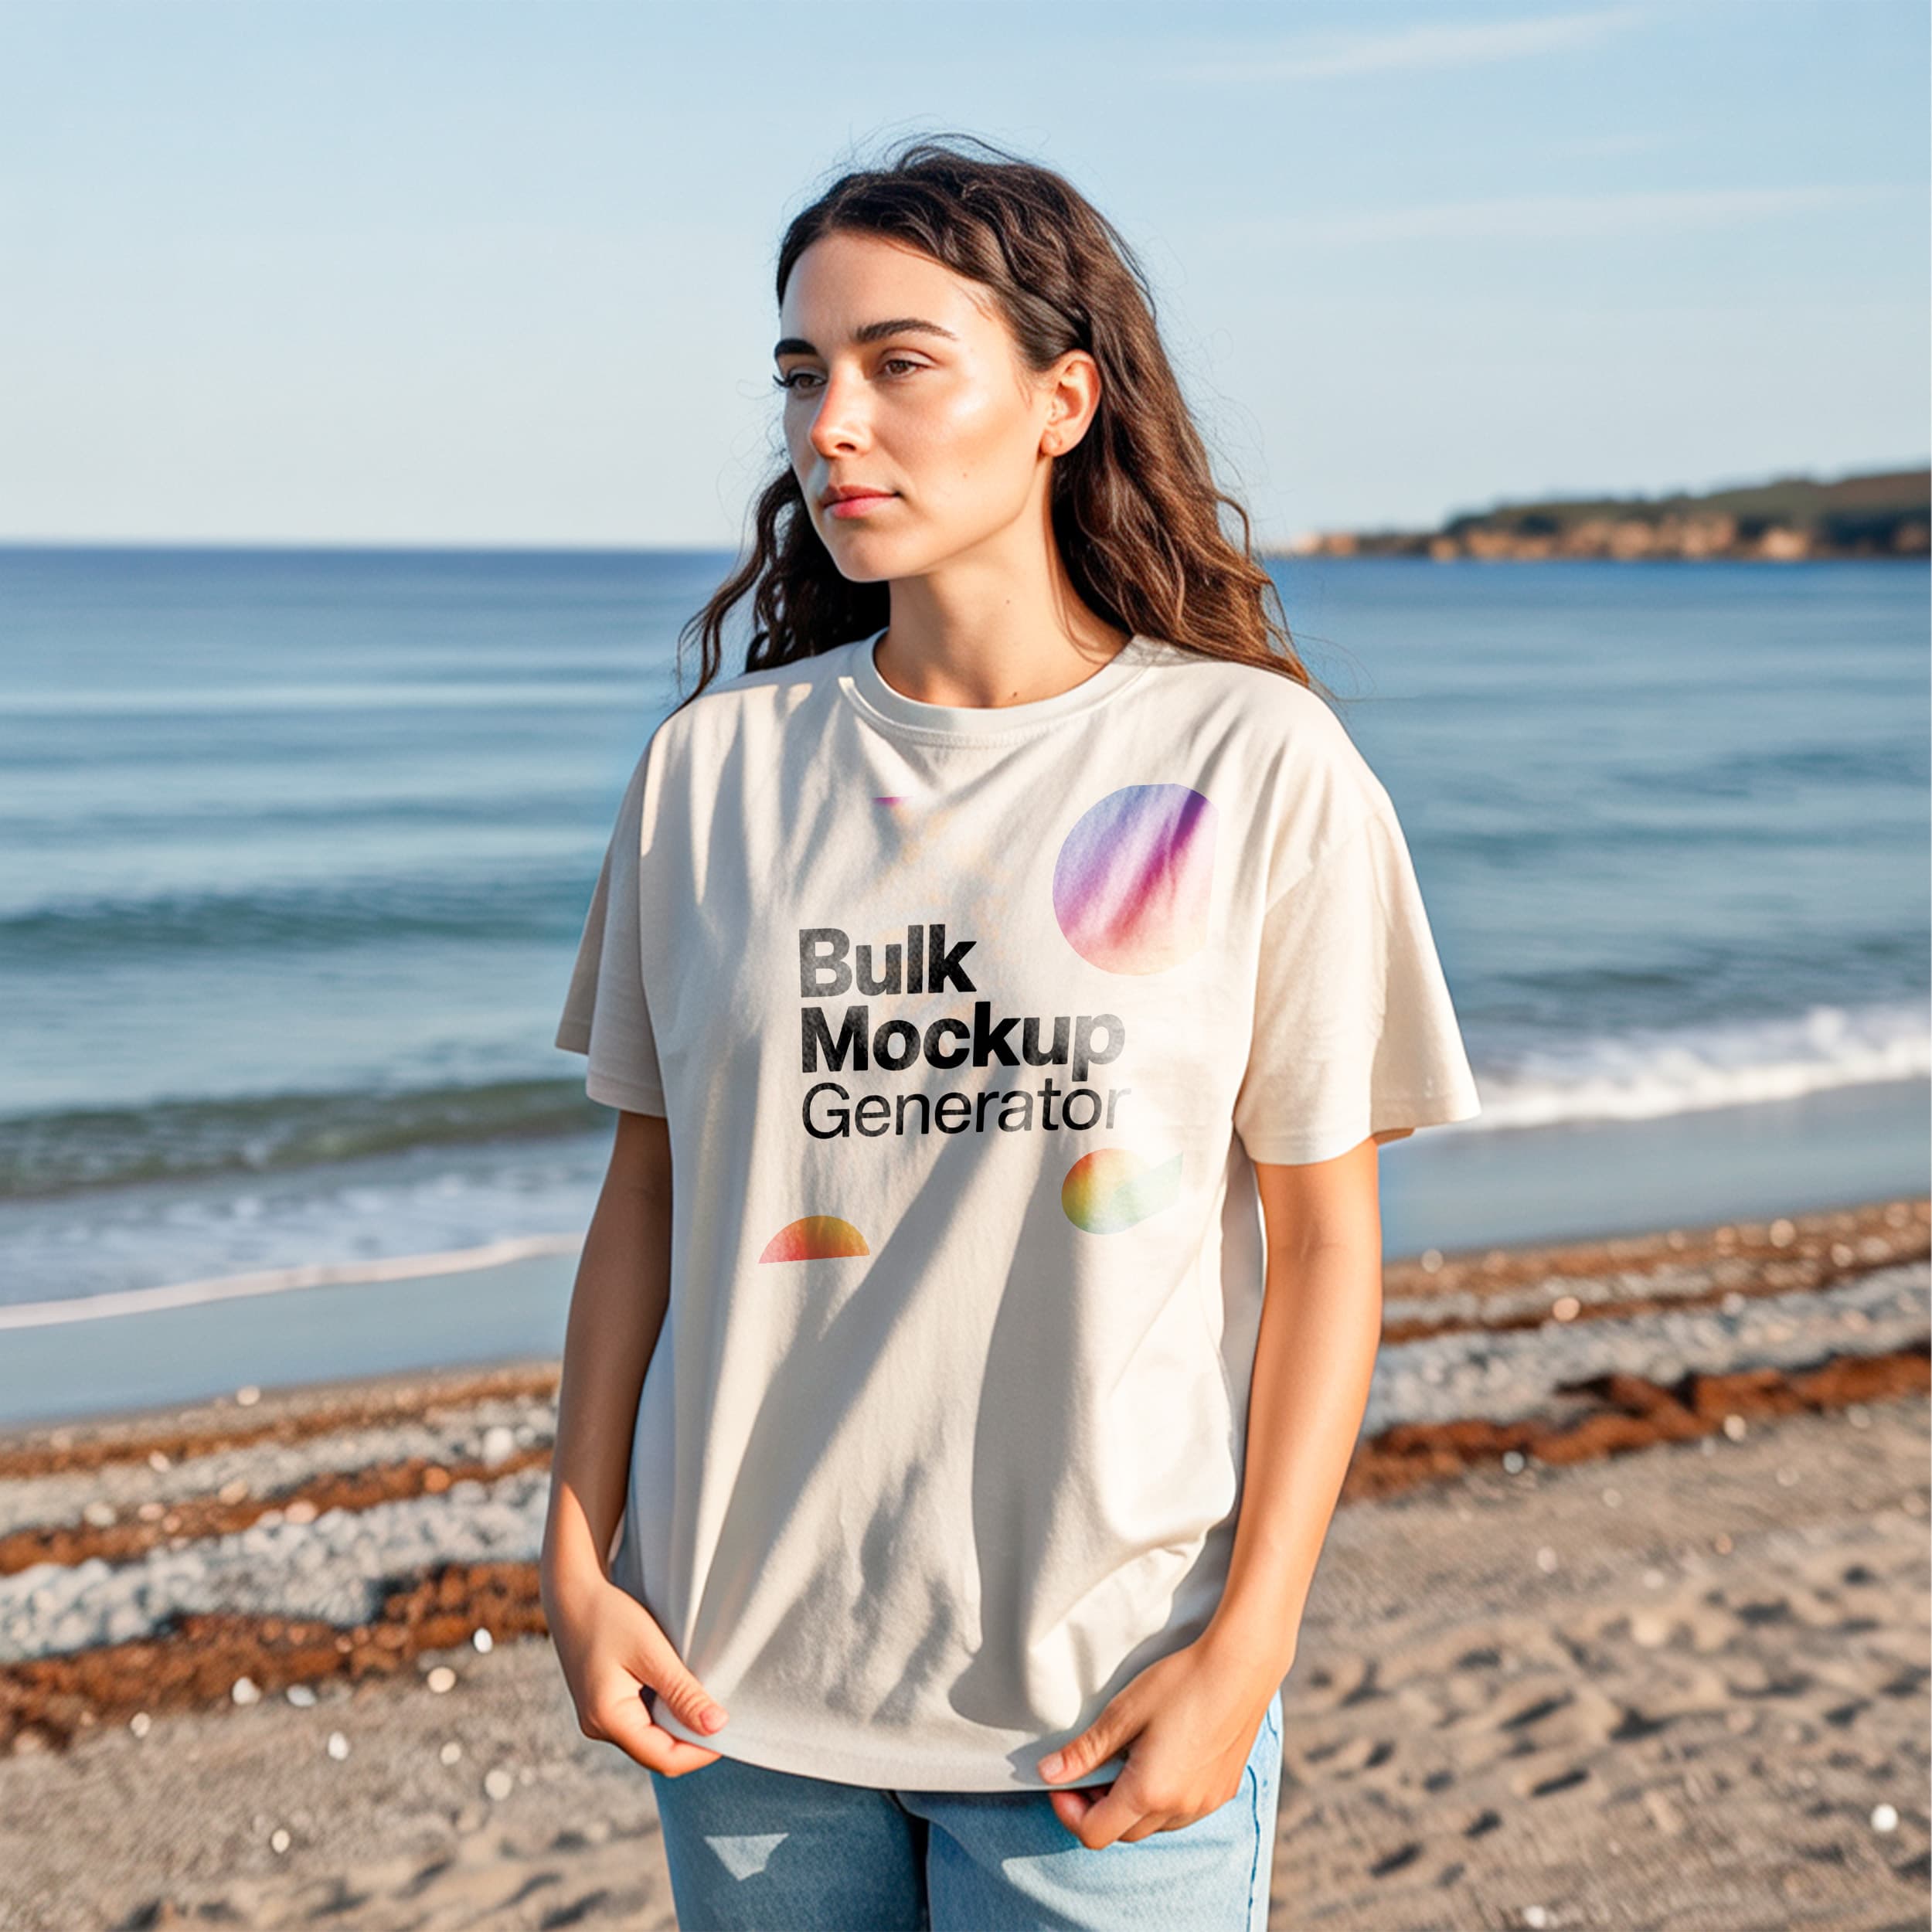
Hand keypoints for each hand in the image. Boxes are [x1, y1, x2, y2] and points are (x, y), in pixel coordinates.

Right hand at [542, 1563, 729, 1776]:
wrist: (572, 1593)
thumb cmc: (608, 1616)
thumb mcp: (652, 1652)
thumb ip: (683, 1693)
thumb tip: (716, 1726)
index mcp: (606, 1719)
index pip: (663, 1758)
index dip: (701, 1751)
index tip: (730, 1731)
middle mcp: (598, 1727)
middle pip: (656, 1753)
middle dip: (692, 1741)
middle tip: (723, 1715)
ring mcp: (599, 1718)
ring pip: (649, 1739)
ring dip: (678, 1727)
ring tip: (704, 1701)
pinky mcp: (603, 1705)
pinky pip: (640, 1722)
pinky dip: (664, 1714)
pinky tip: (679, 1692)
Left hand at [1034, 1639, 1276, 1846]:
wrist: (1241, 1667)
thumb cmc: (1180, 1682)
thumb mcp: (1124, 1712)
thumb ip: (1085, 1751)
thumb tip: (1047, 1774)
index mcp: (1149, 1792)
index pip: (1094, 1833)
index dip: (1069, 1811)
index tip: (1062, 1780)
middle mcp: (1179, 1809)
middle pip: (1123, 1833)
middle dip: (1098, 1808)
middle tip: (1091, 1766)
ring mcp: (1205, 1804)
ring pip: (1153, 1826)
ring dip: (1130, 1806)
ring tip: (1126, 1758)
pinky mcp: (1222, 1792)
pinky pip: (1181, 1813)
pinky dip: (1160, 1799)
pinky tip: (1160, 1759)